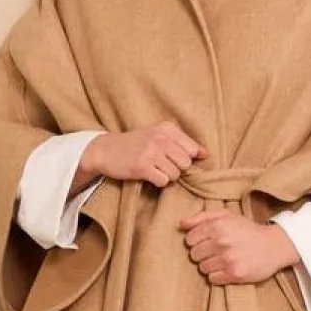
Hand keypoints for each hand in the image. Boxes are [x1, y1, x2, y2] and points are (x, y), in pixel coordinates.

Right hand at [80, 121, 206, 187]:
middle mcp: (160, 138)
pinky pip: (163, 182)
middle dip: (176, 169)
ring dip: (166, 176)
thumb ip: (181, 142)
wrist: (106, 150)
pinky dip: (157, 182)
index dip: (186, 159)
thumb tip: (205, 154)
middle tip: (161, 166)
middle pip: (185, 164)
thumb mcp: (157, 135)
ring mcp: (151, 152)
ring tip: (154, 169)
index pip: (192, 150)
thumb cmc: (135, 144)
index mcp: (167, 128)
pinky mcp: (142, 166)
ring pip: (175, 174)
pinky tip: (148, 175)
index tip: (173, 160)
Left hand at [176, 210, 300, 285]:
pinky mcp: (234, 274)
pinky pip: (212, 279)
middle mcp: (221, 242)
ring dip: (210, 265)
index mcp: (217, 226)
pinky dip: (217, 276)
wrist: (274, 246)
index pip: (190, 239)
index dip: (196, 241)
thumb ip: (202, 217)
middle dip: (202, 254)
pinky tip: (226, 269)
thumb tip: (181, 223)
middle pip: (195, 255)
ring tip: (222, 260)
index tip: (206, 242)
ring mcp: (228, 259)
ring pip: (202, 268)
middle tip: (215, 252)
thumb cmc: (248, 230)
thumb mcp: (227, 216)